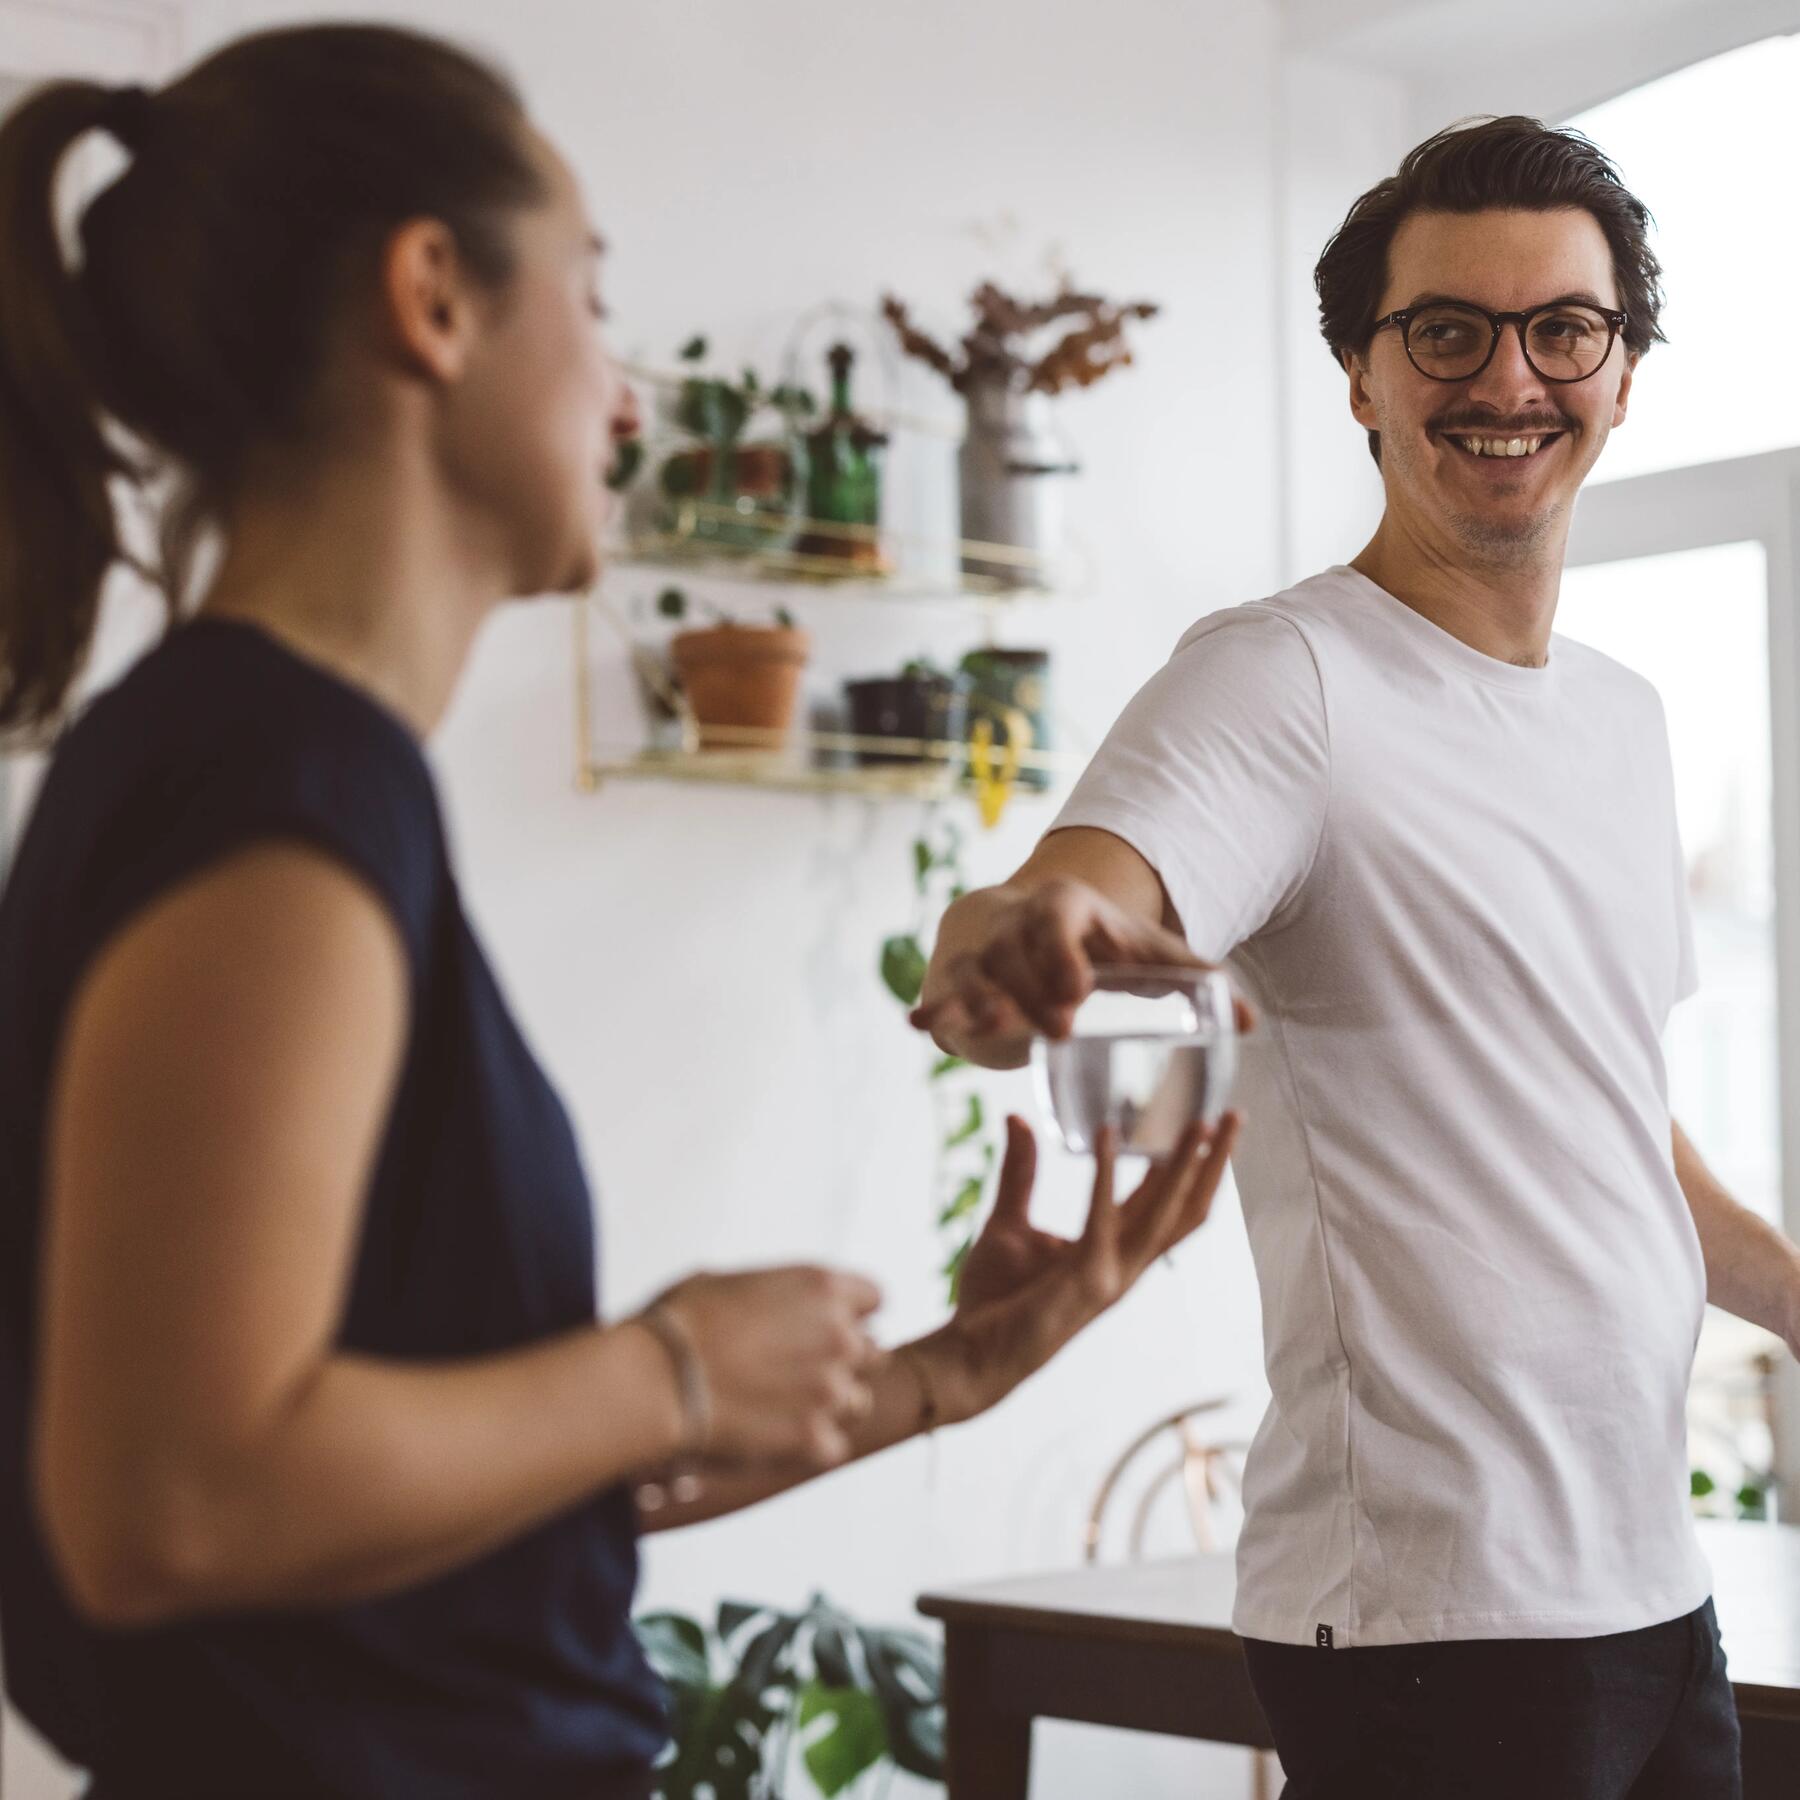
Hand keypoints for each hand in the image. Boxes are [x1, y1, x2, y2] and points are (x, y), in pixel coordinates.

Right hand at [647, 1267, 881, 1469]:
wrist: (655, 1379)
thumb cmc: (679, 1323)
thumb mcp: (729, 1281)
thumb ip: (772, 1293)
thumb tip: (767, 1304)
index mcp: (822, 1287)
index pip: (875, 1299)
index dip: (851, 1315)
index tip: (822, 1328)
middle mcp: (840, 1335)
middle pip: (873, 1352)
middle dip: (842, 1361)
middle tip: (796, 1372)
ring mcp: (832, 1389)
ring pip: (857, 1402)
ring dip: (828, 1406)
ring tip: (778, 1407)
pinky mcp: (815, 1438)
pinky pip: (832, 1446)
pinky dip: (807, 1447)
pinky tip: (769, 1436)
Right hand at [910, 877, 1250, 1061]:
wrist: (1010, 918)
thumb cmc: (1090, 942)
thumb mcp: (1140, 951)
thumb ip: (1195, 981)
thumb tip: (1251, 1023)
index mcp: (1063, 910)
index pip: (1058, 922)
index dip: (1064, 952)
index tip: (1078, 991)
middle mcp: (1014, 925)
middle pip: (1016, 955)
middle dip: (1034, 991)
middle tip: (1061, 1029)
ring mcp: (978, 953)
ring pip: (975, 975)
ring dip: (979, 1001)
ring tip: (986, 1028)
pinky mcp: (951, 980)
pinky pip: (940, 993)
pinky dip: (933, 1007)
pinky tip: (921, 1024)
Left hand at [929, 1111, 1240, 1421]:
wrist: (969, 1355)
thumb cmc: (993, 1298)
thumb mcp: (1008, 1222)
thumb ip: (1020, 1172)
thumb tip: (1017, 1118)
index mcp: (1113, 1248)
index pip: (1165, 1199)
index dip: (1188, 1162)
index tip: (1204, 1118)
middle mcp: (1125, 1263)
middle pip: (1187, 1207)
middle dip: (1212, 1163)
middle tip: (1233, 1115)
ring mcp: (1111, 1274)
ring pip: (1167, 1215)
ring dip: (1186, 1166)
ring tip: (1200, 1121)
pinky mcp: (1085, 1280)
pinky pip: (1102, 1218)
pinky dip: (1104, 1173)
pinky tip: (1107, 1133)